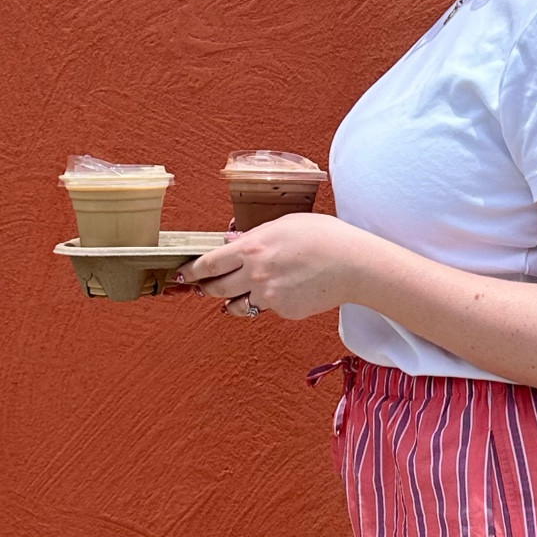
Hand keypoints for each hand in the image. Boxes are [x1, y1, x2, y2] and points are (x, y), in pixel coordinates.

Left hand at [169, 213, 363, 320]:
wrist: (354, 264)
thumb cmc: (323, 236)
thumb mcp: (284, 225)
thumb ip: (255, 236)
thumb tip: (233, 244)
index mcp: (252, 248)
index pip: (209, 264)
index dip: (191, 271)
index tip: (182, 275)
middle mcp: (255, 275)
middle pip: (216, 288)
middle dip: (205, 288)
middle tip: (201, 287)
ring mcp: (269, 297)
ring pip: (238, 305)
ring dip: (232, 301)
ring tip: (235, 296)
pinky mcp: (284, 312)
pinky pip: (267, 308)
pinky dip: (269, 302)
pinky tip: (285, 290)